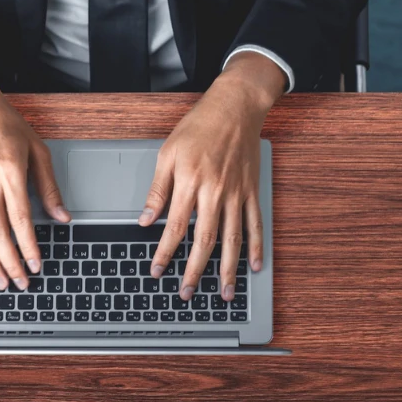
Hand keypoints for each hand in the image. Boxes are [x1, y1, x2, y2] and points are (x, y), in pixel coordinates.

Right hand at [0, 59, 70, 291]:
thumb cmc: (4, 122)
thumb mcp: (36, 148)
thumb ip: (48, 186)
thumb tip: (62, 216)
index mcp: (9, 172)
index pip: (20, 220)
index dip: (29, 247)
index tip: (36, 265)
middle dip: (10, 263)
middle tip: (21, 283)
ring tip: (0, 282)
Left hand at [139, 52, 285, 301]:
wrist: (235, 107)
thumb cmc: (198, 127)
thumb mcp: (167, 153)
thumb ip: (157, 189)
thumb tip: (145, 219)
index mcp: (190, 182)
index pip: (174, 227)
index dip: (165, 253)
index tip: (157, 271)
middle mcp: (215, 192)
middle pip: (204, 240)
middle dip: (194, 270)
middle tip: (187, 293)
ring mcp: (237, 194)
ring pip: (232, 239)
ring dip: (227, 269)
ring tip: (224, 293)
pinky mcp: (252, 191)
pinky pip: (255, 224)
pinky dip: (256, 247)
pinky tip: (254, 266)